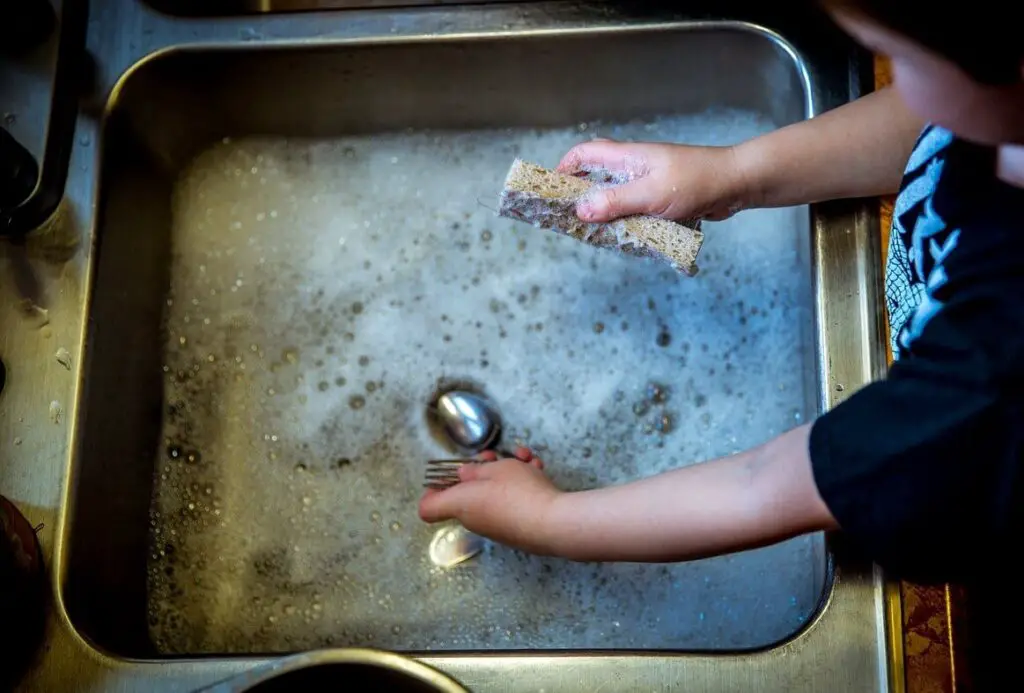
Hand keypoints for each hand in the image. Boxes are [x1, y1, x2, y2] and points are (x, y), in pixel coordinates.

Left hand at [418, 447, 561, 554]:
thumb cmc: (518, 492)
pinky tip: (537, 469)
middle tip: (494, 456)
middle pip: (467, 494)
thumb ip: (476, 470)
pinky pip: (511, 503)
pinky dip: (522, 486)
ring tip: (525, 458)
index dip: (431, 491)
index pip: (428, 508)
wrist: (552, 523)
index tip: (444, 475)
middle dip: (481, 470)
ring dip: (508, 472)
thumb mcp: (495, 469)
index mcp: (460, 504)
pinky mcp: (517, 529)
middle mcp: (474, 519)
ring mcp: (496, 527)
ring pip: (494, 494)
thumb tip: (463, 476)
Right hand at [556, 138, 749, 222]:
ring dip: (604, 213)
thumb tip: (580, 209)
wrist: (736, 184)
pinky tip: (623, 237)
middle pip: (596, 177)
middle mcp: (634, 167)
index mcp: (628, 157)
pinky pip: (634, 209)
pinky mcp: (660, 198)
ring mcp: (647, 182)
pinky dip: (625, 221)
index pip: (586, 153)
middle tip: (569, 220)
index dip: (565, 168)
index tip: (552, 191)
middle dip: (581, 196)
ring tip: (593, 233)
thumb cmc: (695, 182)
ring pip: (615, 196)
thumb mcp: (650, 194)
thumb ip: (615, 202)